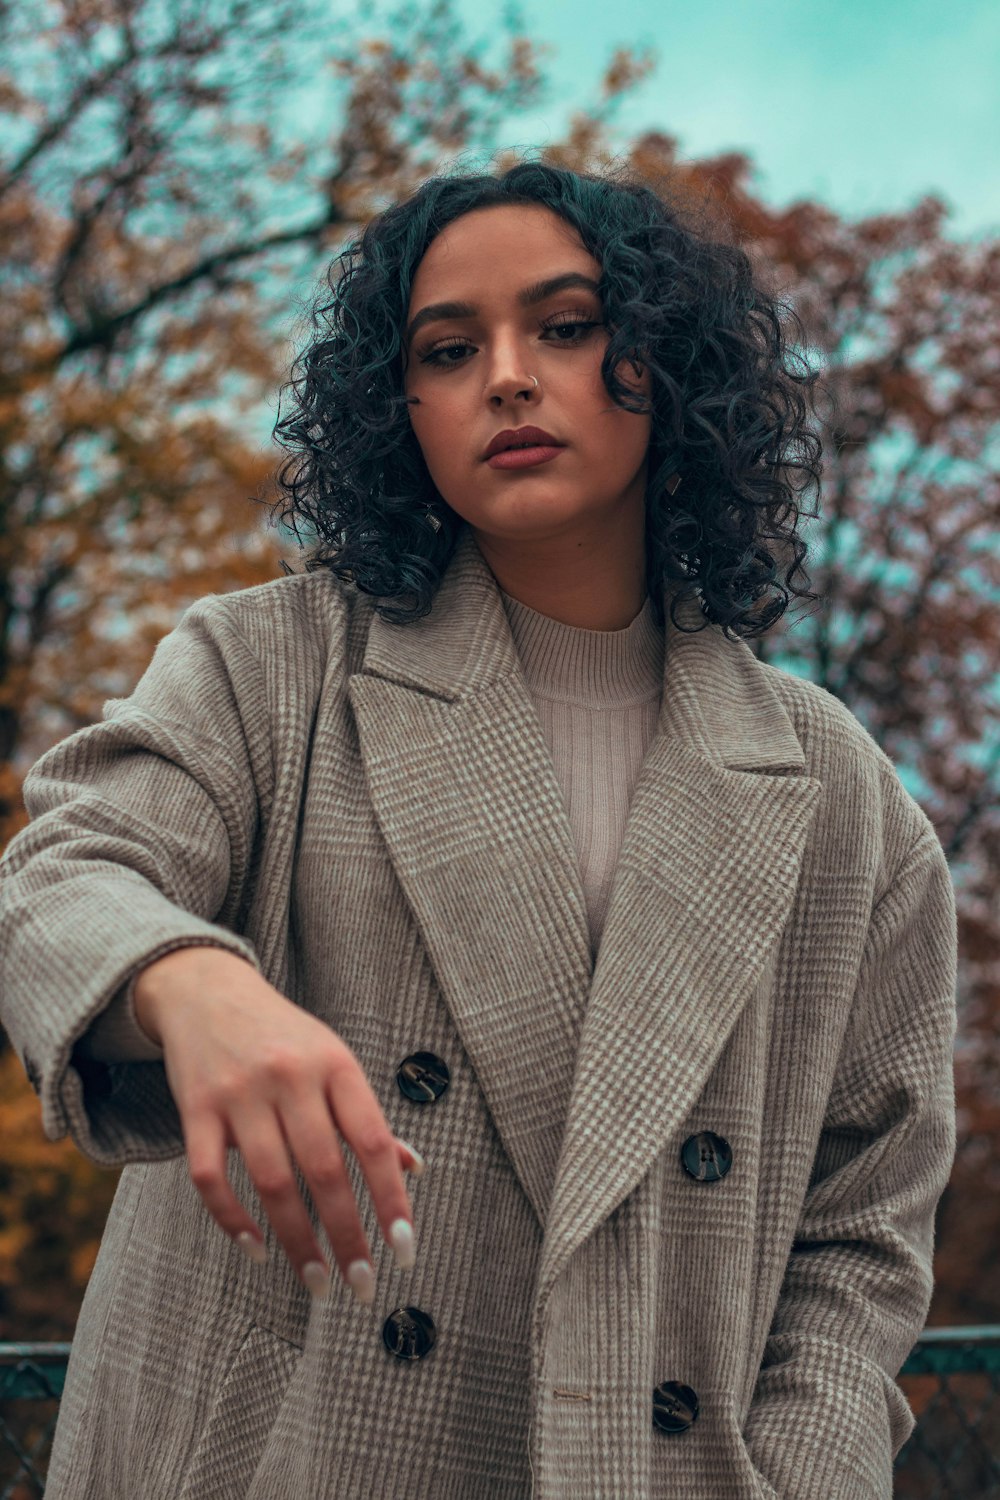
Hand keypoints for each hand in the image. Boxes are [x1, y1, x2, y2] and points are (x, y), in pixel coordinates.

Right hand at [133, 946, 421, 1304]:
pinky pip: (211, 1177)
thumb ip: (367, 1117)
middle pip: (325, 1170)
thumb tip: (414, 1169)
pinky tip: (258, 1249)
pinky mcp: (195, 1108)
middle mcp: (290, 1075)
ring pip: (272, 1182)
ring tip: (318, 1282)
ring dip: (298, 1242)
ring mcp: (240, 1092)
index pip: (373, 1141)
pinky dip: (233, 1221)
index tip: (405, 1248)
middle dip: (348, 1236)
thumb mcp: (334, 1061)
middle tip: (362, 1285)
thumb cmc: (285, 1037)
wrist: (209, 991)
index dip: (392, 1199)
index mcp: (336, 1064)